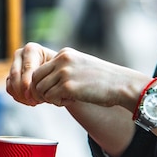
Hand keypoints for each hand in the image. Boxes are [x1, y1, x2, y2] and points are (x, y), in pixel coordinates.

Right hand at [6, 42, 56, 105]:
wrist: (57, 74)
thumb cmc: (59, 71)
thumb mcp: (56, 72)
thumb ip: (46, 78)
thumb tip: (31, 93)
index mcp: (31, 49)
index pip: (27, 67)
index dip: (29, 83)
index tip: (34, 96)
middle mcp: (20, 54)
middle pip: (15, 75)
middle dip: (23, 91)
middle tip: (33, 102)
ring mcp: (13, 65)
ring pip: (11, 83)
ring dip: (21, 95)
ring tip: (34, 102)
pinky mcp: (10, 76)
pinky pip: (9, 89)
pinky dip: (18, 97)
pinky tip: (30, 101)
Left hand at [7, 42, 145, 109]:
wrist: (121, 84)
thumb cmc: (103, 80)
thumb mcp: (80, 67)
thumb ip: (64, 70)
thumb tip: (46, 83)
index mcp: (64, 54)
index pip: (39, 69)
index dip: (42, 83)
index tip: (52, 91)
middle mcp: (62, 60)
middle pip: (35, 78)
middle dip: (41, 91)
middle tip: (54, 98)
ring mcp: (64, 72)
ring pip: (41, 89)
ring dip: (49, 98)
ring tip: (64, 99)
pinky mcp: (68, 86)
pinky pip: (50, 98)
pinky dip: (57, 102)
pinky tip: (71, 100)